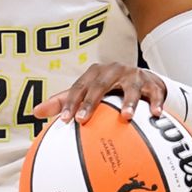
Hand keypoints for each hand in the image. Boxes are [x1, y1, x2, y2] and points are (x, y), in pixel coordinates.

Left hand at [32, 62, 165, 123]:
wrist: (142, 80)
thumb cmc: (108, 90)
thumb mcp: (86, 92)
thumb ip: (62, 102)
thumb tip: (35, 113)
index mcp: (94, 74)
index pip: (79, 87)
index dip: (71, 102)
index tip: (66, 121)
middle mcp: (113, 71)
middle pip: (100, 85)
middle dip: (91, 102)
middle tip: (83, 119)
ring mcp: (134, 76)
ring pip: (131, 88)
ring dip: (129, 102)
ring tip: (126, 117)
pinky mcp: (152, 83)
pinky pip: (155, 93)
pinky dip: (156, 103)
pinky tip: (155, 115)